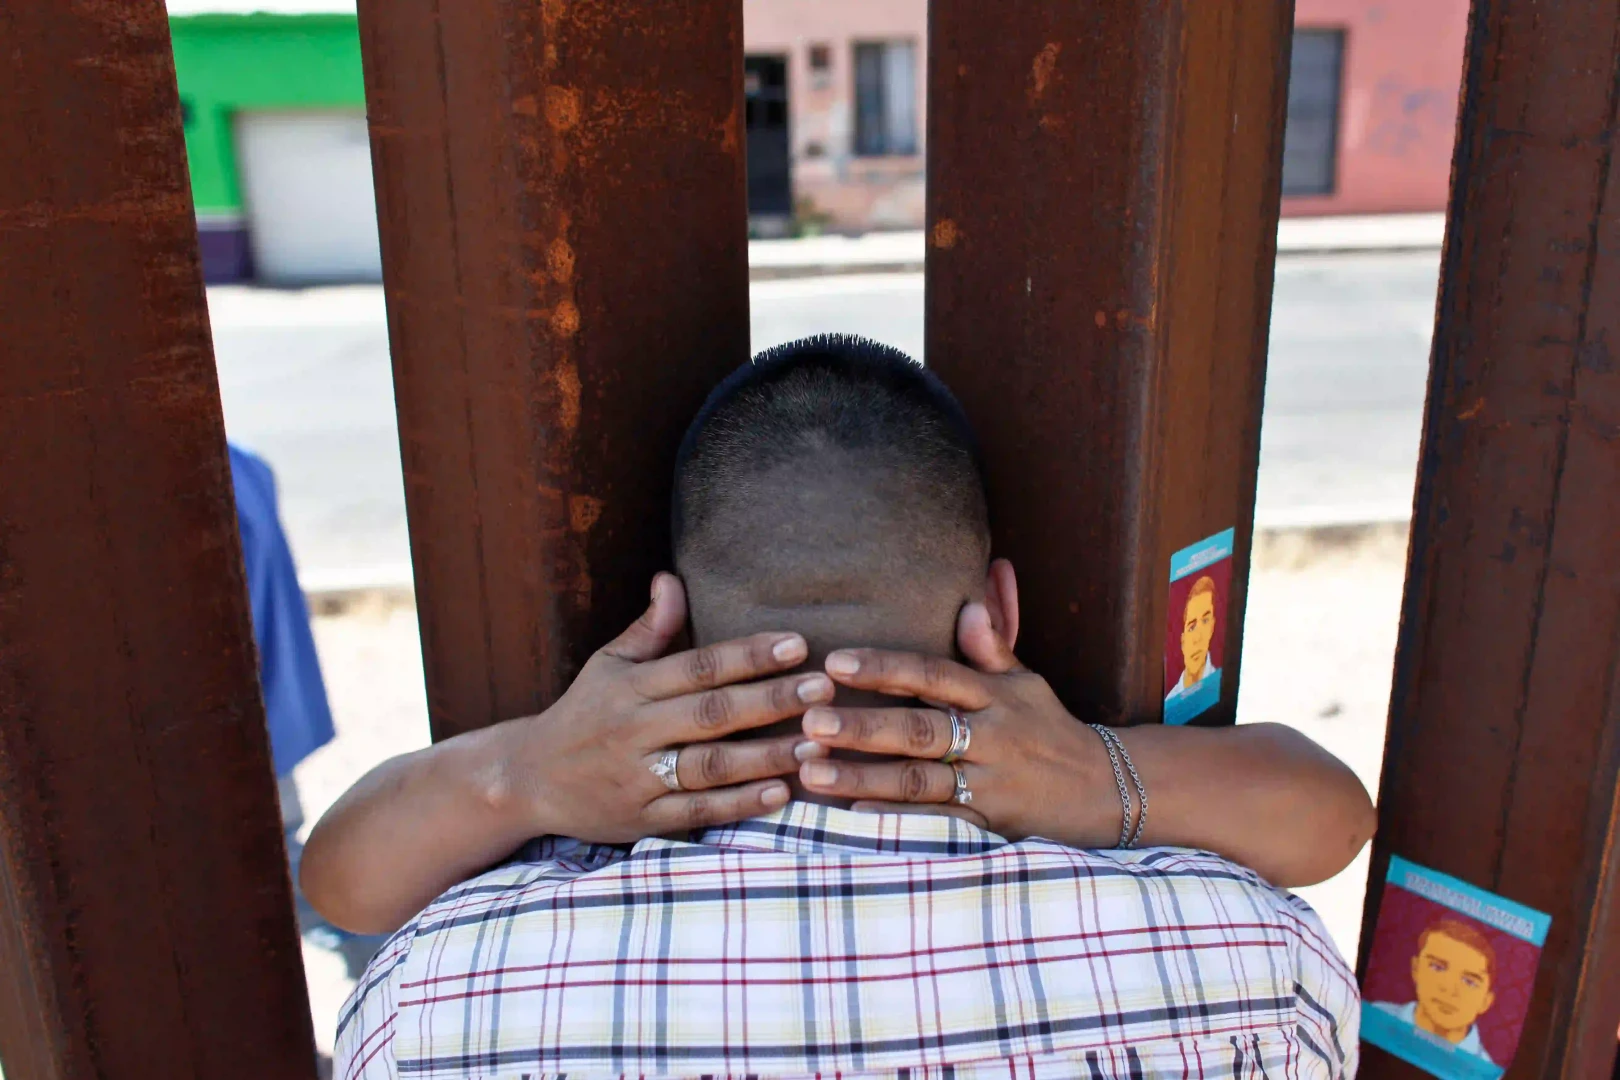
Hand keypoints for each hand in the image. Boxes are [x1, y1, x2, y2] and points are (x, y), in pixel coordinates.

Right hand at [502, 573, 832, 841]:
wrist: (528, 780)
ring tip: (815, 743)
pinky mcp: (643, 820)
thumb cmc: (583, 714)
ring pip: (709, 767)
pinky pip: (696, 813)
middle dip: (769, 700)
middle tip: (822, 689)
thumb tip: (672, 578)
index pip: (696, 665)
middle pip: (710, 714)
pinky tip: (781, 793)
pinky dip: (739, 805)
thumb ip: (650, 628)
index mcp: (630, 688)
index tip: (796, 644)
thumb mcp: (608, 665)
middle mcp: (635, 732)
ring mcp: (639, 779)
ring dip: (764, 756)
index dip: (747, 655)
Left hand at [796, 602, 1119, 846]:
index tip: (836, 662)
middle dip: (863, 727)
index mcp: (993, 695)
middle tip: (810, 720)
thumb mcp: (1026, 682)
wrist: (1109, 788)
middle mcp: (991, 737)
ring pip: (920, 780)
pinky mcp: (993, 823)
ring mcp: (992, 782)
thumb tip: (970, 601)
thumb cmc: (1051, 730)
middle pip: (919, 730)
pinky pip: (940, 822)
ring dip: (864, 776)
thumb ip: (990, 647)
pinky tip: (854, 816)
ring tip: (812, 769)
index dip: (885, 667)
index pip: (933, 674)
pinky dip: (898, 820)